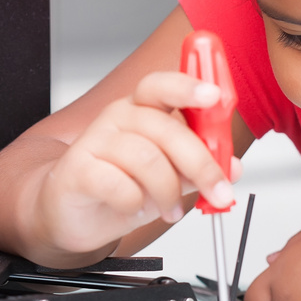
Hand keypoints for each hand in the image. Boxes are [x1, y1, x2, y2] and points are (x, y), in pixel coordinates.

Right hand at [32, 71, 241, 255]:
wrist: (68, 214)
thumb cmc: (117, 187)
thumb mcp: (168, 176)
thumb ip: (196, 167)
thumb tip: (231, 167)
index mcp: (141, 110)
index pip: (163, 86)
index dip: (188, 87)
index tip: (214, 96)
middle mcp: (118, 118)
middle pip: (166, 129)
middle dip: (201, 164)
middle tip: (218, 191)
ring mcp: (95, 142)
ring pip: (147, 159)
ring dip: (168, 191)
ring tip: (170, 209)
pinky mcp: (78, 170)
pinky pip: (118, 184)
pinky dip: (135, 202)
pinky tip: (135, 208)